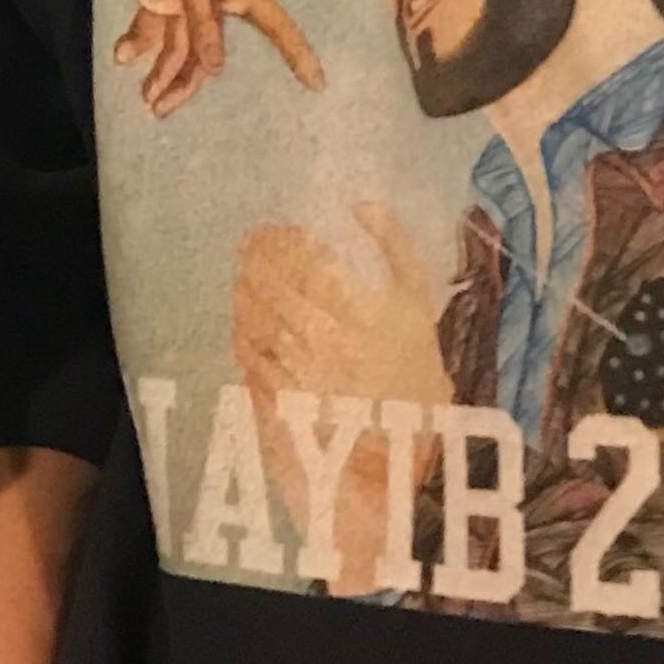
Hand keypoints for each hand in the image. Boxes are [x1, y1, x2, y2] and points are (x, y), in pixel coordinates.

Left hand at [106, 0, 322, 115]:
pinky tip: (124, 56)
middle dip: (189, 81)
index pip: (274, 25)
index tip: (318, 82)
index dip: (296, 52)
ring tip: (147, 99)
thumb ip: (200, 18)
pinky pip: (150, 26)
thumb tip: (216, 68)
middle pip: (208, 51)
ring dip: (162, 70)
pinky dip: (139, 42)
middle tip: (163, 109)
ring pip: (177, 44)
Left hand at [234, 201, 452, 589]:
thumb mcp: (420, 306)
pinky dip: (242, 332)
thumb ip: (397, 248)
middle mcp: (330, 339)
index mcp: (364, 312)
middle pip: (276, 285)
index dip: (285, 241)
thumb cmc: (416, 378)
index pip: (308, 261)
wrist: (403, 459)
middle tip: (250, 245)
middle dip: (256, 259)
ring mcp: (303, 372)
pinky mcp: (283, 400)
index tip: (278, 230)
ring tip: (243, 279)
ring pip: (258, 317)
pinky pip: (251, 357)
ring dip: (244, 291)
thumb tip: (363, 204)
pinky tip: (242, 321)